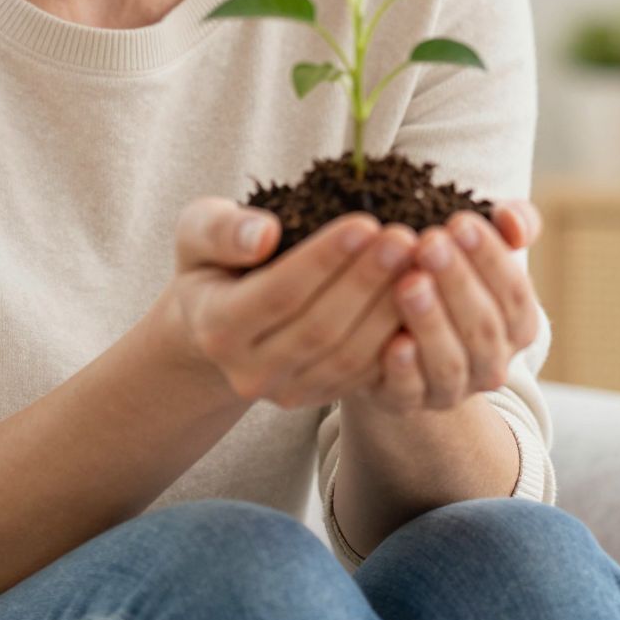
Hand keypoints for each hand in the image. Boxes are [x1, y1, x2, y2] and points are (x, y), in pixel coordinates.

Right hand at [163, 197, 422, 410]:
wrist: (214, 323)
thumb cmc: (216, 261)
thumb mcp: (199, 232)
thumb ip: (222, 230)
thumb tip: (264, 233)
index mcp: (217, 326)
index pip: (280, 293)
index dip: (325, 260)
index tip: (366, 222)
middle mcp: (248, 371)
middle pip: (320, 329)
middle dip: (367, 281)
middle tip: (405, 238)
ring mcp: (286, 391)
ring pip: (349, 357)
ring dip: (389, 309)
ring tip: (418, 262)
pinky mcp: (318, 397)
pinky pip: (366, 374)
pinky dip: (396, 337)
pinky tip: (420, 297)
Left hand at [346, 198, 543, 415]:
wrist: (396, 335)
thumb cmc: (446, 280)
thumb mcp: (478, 248)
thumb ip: (511, 226)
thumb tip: (511, 221)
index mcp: (517, 326)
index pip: (514, 294)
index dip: (490, 259)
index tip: (459, 222)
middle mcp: (491, 364)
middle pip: (483, 328)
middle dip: (457, 283)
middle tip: (429, 244)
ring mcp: (451, 389)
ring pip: (450, 362)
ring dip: (431, 322)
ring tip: (408, 282)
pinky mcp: (408, 401)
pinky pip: (410, 390)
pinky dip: (404, 368)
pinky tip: (393, 340)